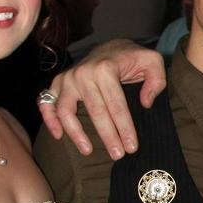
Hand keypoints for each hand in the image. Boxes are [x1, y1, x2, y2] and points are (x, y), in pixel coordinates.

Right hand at [40, 39, 164, 157]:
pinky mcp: (58, 83)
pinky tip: (59, 136)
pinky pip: (46, 103)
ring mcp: (68, 78)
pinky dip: (49, 119)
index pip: (116, 105)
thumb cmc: (133, 58)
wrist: (111, 47)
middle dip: (107, 136)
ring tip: (88, 151)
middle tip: (118, 155)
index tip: (131, 147)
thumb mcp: (153, 61)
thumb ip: (157, 80)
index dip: (125, 128)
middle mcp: (83, 73)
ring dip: (76, 134)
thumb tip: (145, 103)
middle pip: (96, 112)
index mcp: (106, 69)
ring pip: (66, 111)